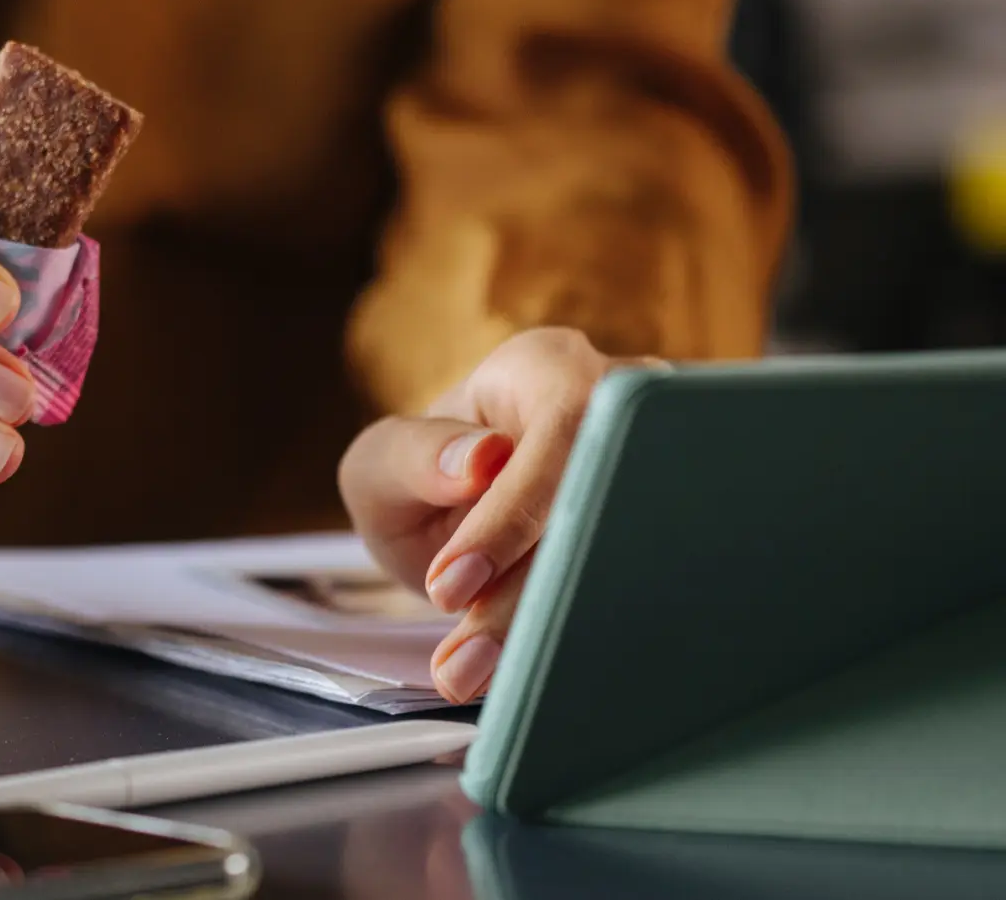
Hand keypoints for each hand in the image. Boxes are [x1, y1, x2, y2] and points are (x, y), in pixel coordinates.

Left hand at [338, 328, 661, 703]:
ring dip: (555, 630)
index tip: (451, 586)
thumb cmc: (423, 478)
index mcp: (549, 369)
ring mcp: (656, 468)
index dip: (513, 516)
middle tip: (465, 664)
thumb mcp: (383, 464)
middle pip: (604, 501)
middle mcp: (620, 408)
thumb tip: (479, 460)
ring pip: (629, 552)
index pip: (560, 432)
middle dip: (531, 596)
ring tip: (478, 679)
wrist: (459, 519)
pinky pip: (645, 585)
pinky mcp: (666, 532)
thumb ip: (411, 454)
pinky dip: (583, 637)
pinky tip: (534, 679)